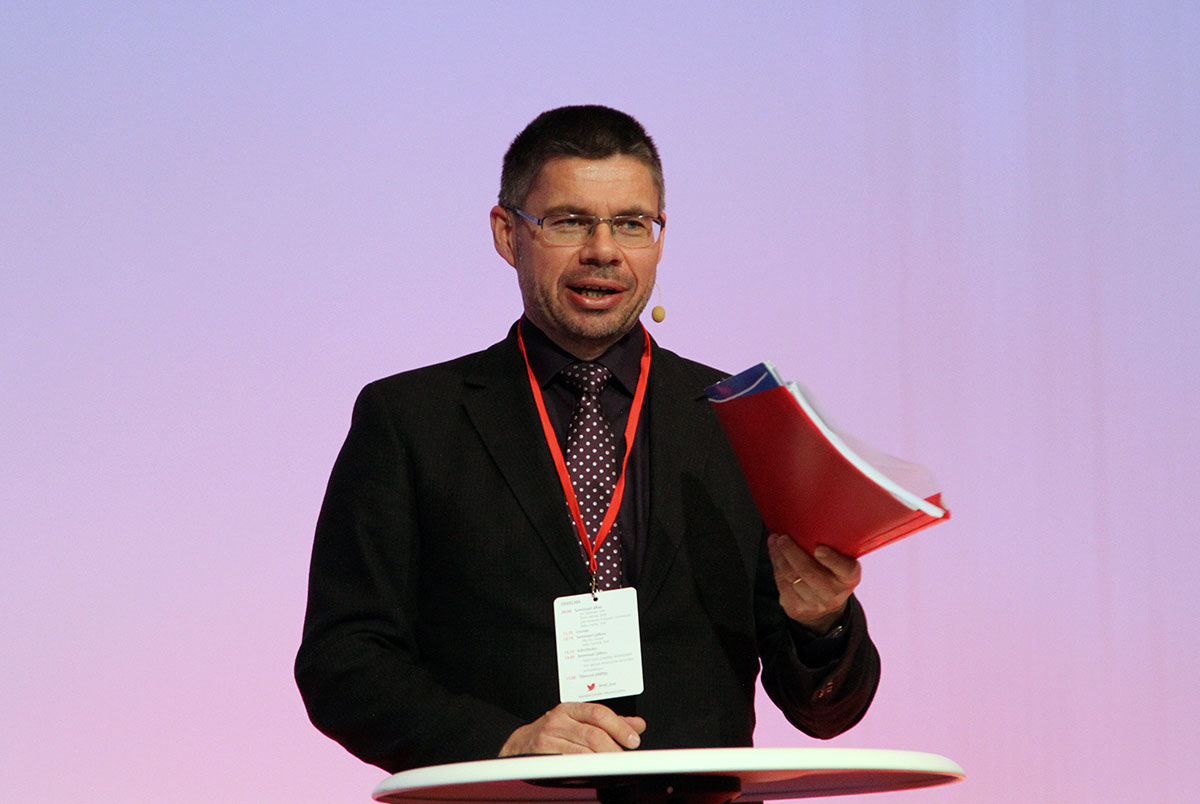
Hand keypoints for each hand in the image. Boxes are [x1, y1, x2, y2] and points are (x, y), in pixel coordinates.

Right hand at [498, 702, 645, 756]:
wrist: (521, 743)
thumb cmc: (555, 731)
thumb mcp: (581, 720)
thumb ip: (610, 722)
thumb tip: (637, 725)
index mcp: (571, 709)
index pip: (599, 713)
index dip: (619, 727)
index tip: (633, 740)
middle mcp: (559, 720)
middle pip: (593, 734)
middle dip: (613, 749)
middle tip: (625, 759)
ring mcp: (549, 738)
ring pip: (582, 752)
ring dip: (602, 762)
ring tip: (614, 767)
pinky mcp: (542, 755)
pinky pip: (568, 764)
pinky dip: (584, 770)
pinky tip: (594, 773)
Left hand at [767, 534, 860, 633]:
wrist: (825, 606)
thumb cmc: (832, 573)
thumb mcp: (842, 561)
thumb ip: (834, 547)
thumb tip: (809, 523)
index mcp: (850, 577)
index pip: (845, 569)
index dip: (831, 559)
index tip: (818, 548)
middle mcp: (834, 593)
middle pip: (809, 572)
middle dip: (792, 552)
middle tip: (783, 538)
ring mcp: (816, 603)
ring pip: (792, 577)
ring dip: (779, 557)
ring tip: (775, 542)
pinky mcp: (798, 608)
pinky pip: (782, 585)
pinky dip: (776, 567)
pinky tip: (775, 555)